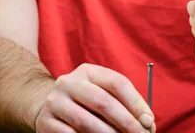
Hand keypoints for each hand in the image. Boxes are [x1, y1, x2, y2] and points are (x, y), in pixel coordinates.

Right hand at [35, 63, 155, 132]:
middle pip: (104, 103)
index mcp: (88, 71)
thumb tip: (147, 122)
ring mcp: (55, 102)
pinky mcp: (45, 122)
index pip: (117, 83)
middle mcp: (69, 83)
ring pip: (87, 123)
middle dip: (126, 122)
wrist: (46, 105)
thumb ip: (123, 102)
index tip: (148, 120)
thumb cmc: (85, 100)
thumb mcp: (101, 91)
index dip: (135, 102)